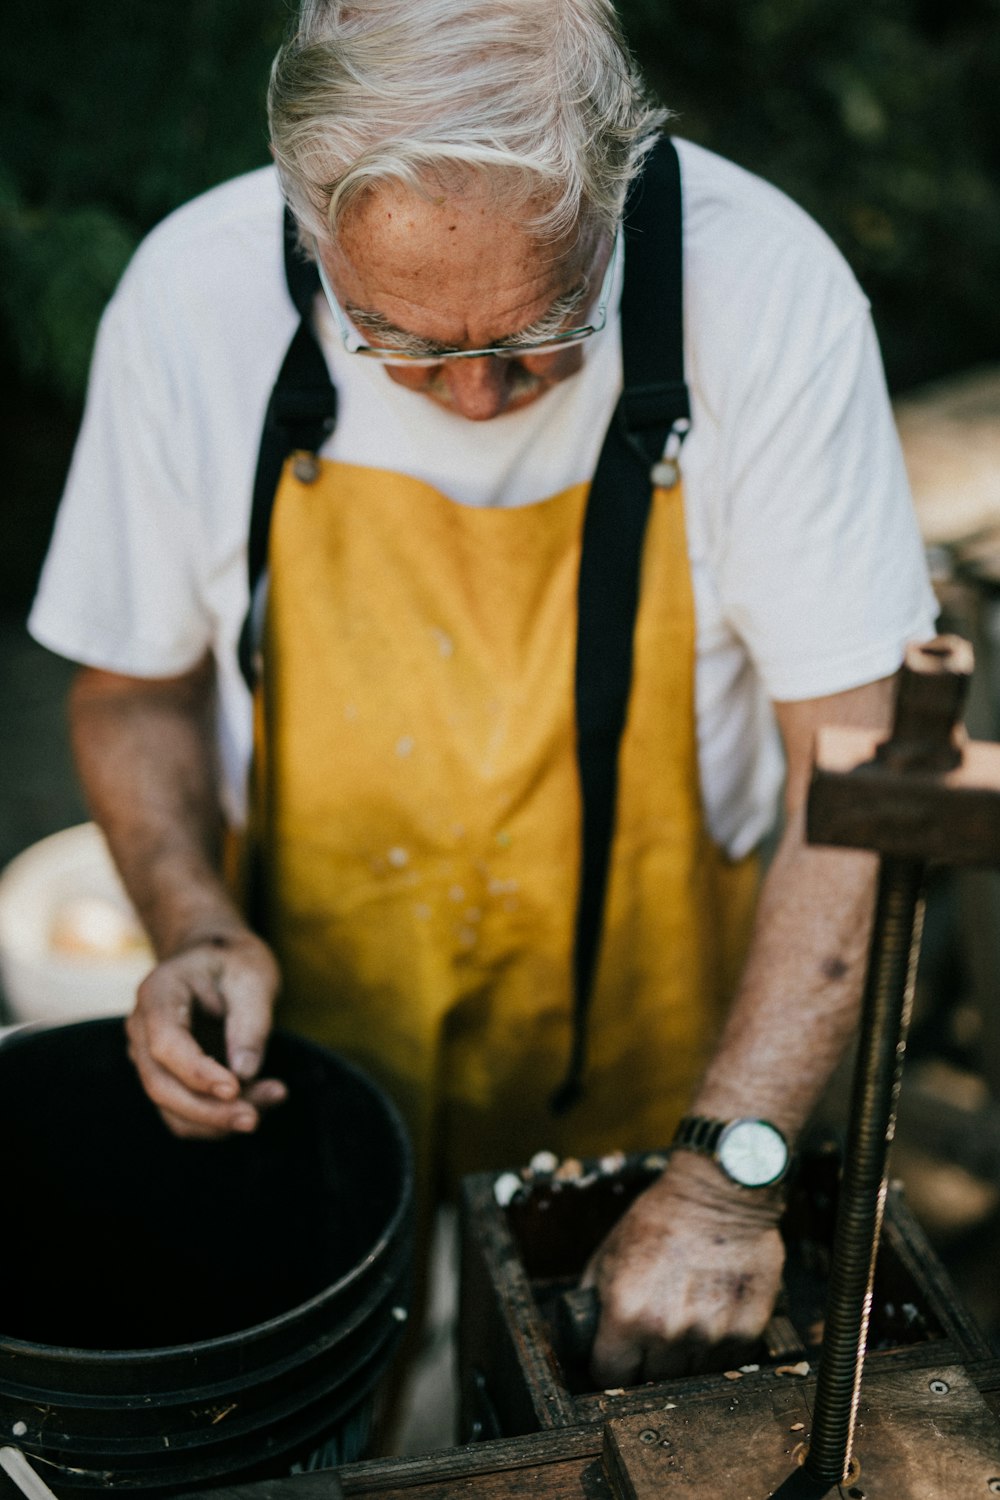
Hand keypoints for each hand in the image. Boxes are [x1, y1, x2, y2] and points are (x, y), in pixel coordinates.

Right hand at [126, 928, 285, 1138]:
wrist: (216, 958)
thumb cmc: (235, 962)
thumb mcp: (253, 975)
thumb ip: (250, 1021)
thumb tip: (245, 1073)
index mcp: (158, 993)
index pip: (165, 1044)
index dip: (196, 1073)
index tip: (236, 1088)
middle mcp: (141, 1028)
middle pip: (160, 1085)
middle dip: (208, 1112)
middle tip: (256, 1118)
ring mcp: (148, 1056)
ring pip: (171, 1108)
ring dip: (218, 1119)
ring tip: (273, 1097)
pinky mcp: (166, 1076)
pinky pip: (184, 1112)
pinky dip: (219, 1118)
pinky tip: (260, 1099)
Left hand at [581, 1152, 784, 1385]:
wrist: (719, 1194)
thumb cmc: (661, 1216)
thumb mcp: (609, 1250)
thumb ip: (592, 1295)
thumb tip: (581, 1326)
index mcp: (626, 1313)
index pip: (610, 1376)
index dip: (610, 1368)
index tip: (618, 1360)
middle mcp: (668, 1331)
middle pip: (652, 1382)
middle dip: (649, 1362)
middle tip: (655, 1335)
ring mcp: (709, 1335)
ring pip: (691, 1376)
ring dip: (686, 1357)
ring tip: (687, 1320)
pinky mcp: (746, 1331)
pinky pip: (728, 1361)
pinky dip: (719, 1347)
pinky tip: (715, 1316)